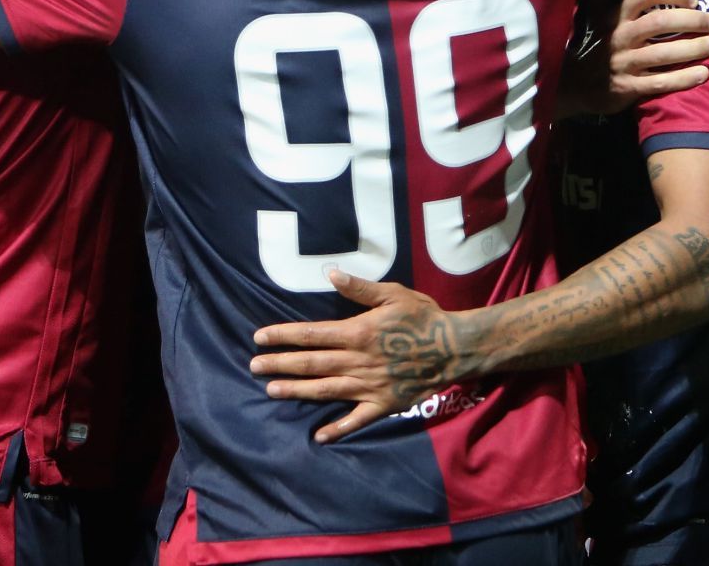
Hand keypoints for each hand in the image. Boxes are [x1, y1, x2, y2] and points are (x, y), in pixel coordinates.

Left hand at [250, 269, 464, 443]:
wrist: (456, 349)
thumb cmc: (423, 317)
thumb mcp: (393, 294)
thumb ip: (359, 288)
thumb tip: (330, 273)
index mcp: (357, 332)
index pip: (311, 335)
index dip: (283, 336)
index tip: (259, 338)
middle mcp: (358, 361)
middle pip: (311, 364)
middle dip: (280, 364)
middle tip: (253, 366)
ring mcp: (369, 386)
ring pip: (325, 390)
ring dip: (296, 391)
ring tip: (271, 390)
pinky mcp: (384, 404)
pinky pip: (357, 419)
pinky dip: (338, 429)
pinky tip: (318, 436)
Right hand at [560, 0, 708, 117]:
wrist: (576, 85)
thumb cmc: (597, 42)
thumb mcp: (596, 12)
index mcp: (615, 15)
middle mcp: (620, 36)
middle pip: (659, 22)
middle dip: (691, 20)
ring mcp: (624, 63)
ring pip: (663, 54)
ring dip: (693, 48)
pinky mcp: (629, 87)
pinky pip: (660, 82)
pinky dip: (683, 78)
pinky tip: (703, 74)